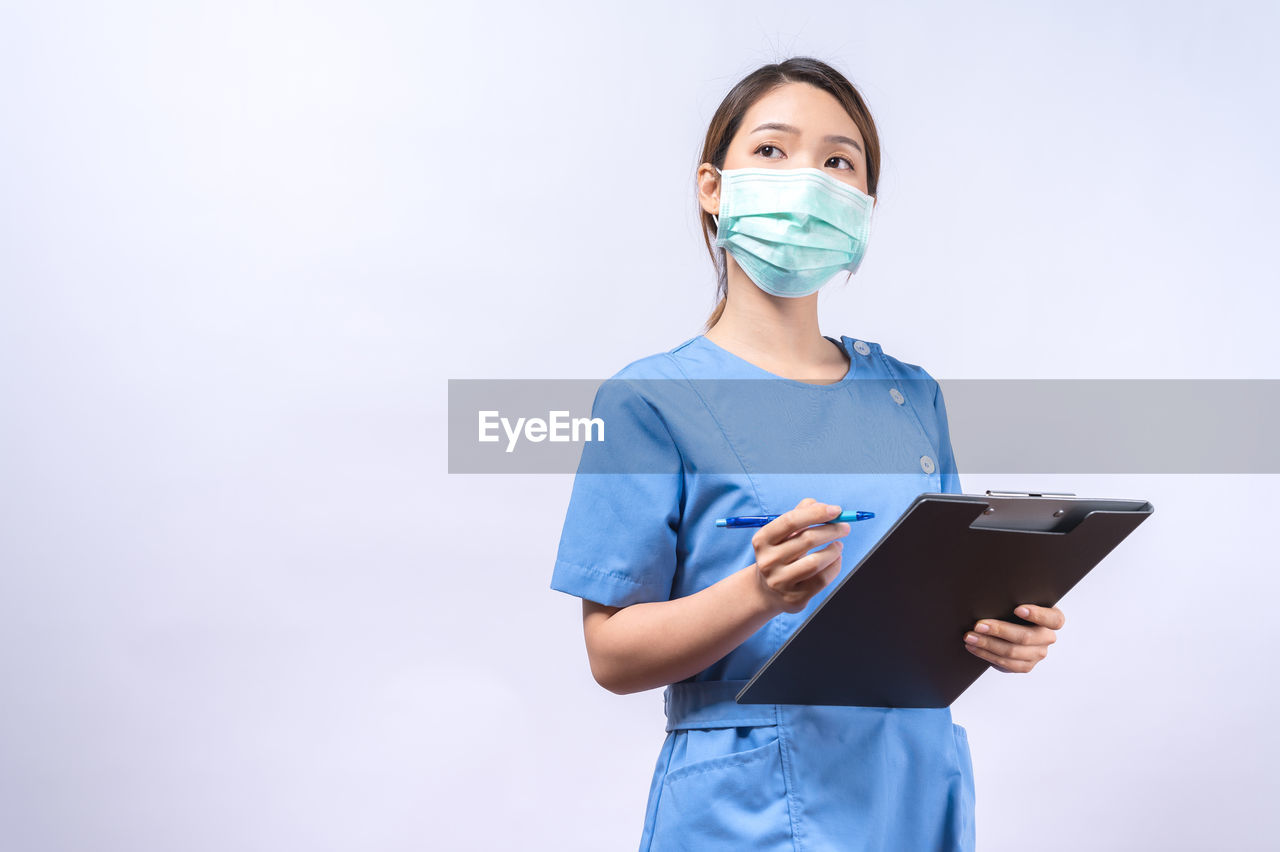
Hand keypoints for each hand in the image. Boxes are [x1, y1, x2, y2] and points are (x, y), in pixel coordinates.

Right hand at [751, 498, 849, 614]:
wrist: (767, 591)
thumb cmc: (780, 554)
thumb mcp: (783, 534)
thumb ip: (799, 514)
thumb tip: (821, 505)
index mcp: (762, 540)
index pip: (791, 521)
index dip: (816, 513)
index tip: (836, 510)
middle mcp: (768, 561)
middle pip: (807, 539)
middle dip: (832, 530)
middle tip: (845, 527)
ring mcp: (780, 581)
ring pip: (816, 562)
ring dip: (834, 550)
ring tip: (839, 545)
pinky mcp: (794, 598)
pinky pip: (822, 579)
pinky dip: (835, 566)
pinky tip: (835, 560)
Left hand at [963, 603, 1064, 672]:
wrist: (1010, 627)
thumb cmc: (1013, 608)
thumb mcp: (1019, 600)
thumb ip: (1013, 598)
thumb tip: (992, 596)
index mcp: (1053, 619)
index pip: (1053, 619)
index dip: (1037, 615)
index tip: (1017, 609)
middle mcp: (1047, 637)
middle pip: (1026, 637)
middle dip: (999, 630)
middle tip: (978, 625)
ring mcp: (1038, 654)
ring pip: (1012, 652)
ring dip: (987, 644)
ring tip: (970, 636)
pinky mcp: (1025, 665)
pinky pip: (1005, 663)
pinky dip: (986, 654)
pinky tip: (973, 646)